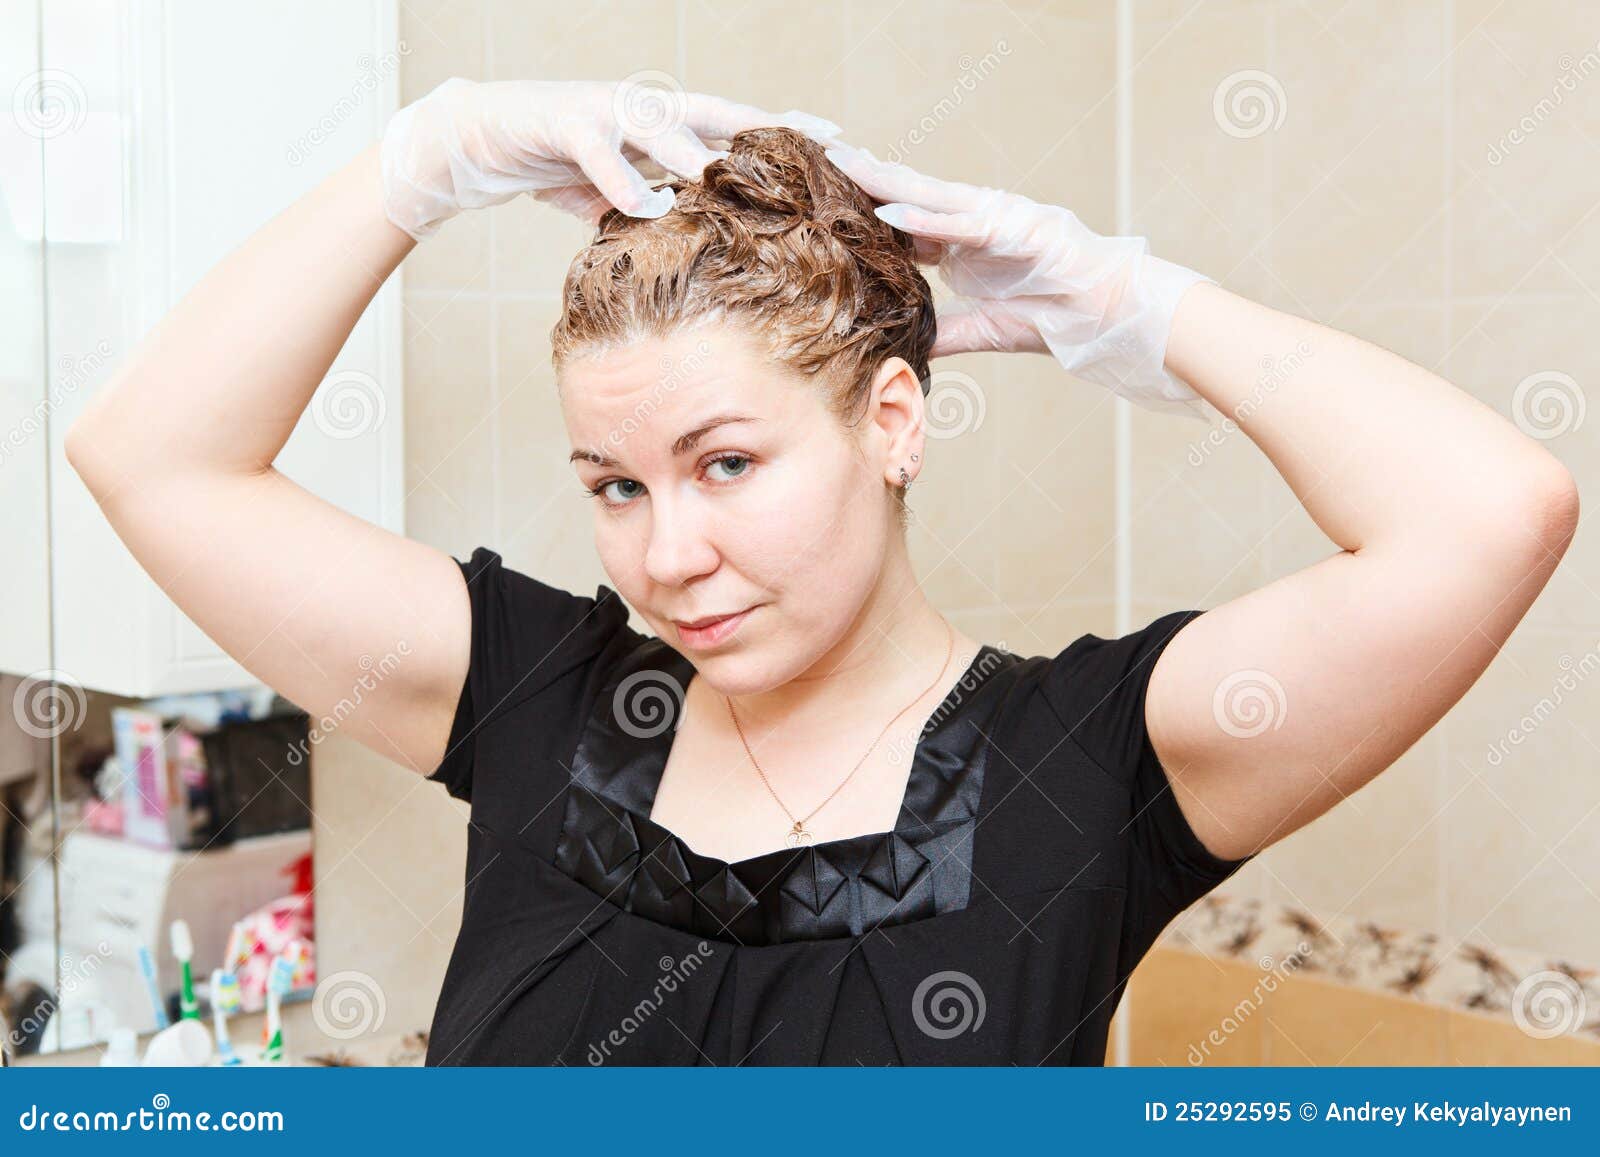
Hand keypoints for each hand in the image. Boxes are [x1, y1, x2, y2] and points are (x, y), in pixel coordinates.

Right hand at [381, 77, 843, 237]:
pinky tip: (642, 206)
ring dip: (701, 152)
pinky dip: (618, 179)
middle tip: (826, 153)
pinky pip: (597, 151)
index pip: (744, 131)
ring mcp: (608, 109)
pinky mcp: (563, 120)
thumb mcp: (624, 196)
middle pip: (724, 117)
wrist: (481, 135)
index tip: (848, 157)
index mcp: (671, 126)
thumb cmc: (560, 163)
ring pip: (665, 126)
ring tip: (738, 181)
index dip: (794, 141)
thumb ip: (666, 215)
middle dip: (773, 132)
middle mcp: (650, 110)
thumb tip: (708, 259)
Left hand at [823, 143, 1212, 418]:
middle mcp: (975, 221)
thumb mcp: (984, 329)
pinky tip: (889, 211)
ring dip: (883, 182)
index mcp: (965, 243)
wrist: (1108, 316)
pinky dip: (925, 216)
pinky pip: (960, 221)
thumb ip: (946, 333)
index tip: (823, 202)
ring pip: (927, 196)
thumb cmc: (1055, 316)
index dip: (865, 211)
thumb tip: (908, 347)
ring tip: (841, 165)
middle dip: (864, 181)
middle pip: (908, 196)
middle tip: (818, 163)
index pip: (905, 222)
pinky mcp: (1016, 227)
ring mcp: (995, 218)